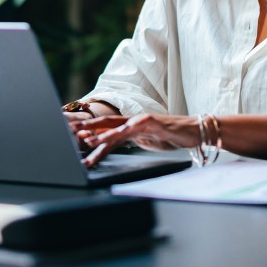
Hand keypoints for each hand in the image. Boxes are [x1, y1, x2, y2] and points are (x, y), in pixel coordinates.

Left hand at [69, 113, 200, 167]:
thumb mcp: (147, 141)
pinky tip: (119, 133)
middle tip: (71, 133)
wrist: (196, 131)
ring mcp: (145, 121)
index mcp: (132, 126)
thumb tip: (114, 144)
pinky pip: (140, 127)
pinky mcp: (156, 124)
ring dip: (103, 134)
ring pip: (119, 127)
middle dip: (88, 128)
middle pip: (107, 123)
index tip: (74, 138)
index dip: (91, 132)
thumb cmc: (172, 136)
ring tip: (88, 140)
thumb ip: (131, 140)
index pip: (107, 128)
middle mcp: (136, 121)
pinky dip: (128, 129)